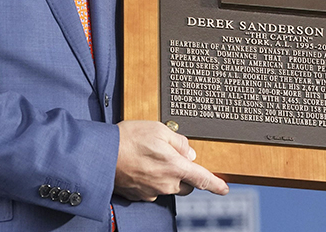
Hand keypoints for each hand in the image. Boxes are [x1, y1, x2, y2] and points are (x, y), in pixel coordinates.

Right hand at [114, 120, 228, 200]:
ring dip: (167, 175)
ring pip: (168, 186)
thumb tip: (188, 153)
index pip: (202, 179)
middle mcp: (166, 184)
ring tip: (151, 157)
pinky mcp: (139, 195)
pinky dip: (152, 179)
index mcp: (175, 168)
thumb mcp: (159, 129)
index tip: (224, 188)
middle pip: (185, 184)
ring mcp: (151, 192)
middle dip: (185, 174)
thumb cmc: (129, 139)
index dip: (216, 184)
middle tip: (171, 156)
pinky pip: (152, 188)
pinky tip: (141, 165)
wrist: (101, 155)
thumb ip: (179, 142)